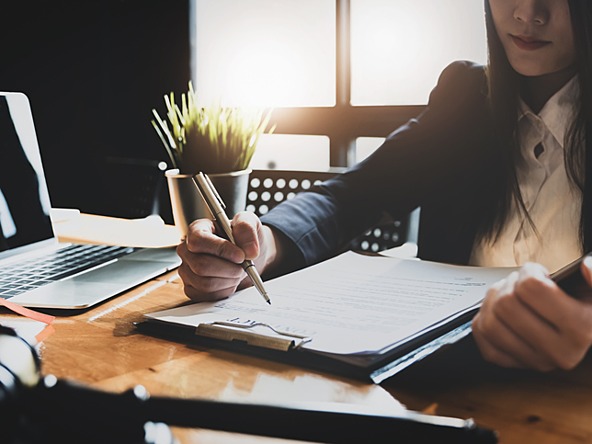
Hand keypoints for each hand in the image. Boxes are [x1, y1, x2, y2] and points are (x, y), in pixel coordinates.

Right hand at [176, 211, 277, 301]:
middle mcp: (187, 250)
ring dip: (229, 280)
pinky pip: (207, 296)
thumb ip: (247, 229)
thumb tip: (249, 250)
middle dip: (229, 269)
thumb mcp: (249, 222)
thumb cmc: (243, 238)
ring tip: (238, 271)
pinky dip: (225, 290)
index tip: (240, 255)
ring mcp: (187, 271)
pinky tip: (230, 280)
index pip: (198, 240)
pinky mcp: (192, 289)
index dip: (220, 249)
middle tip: (244, 266)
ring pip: (205, 283)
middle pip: (201, 266)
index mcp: (197, 230)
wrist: (247, 255)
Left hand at [472, 259, 591, 370]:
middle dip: (509, 284)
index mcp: (580, 329)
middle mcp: (558, 352)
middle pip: (505, 304)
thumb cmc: (585, 306)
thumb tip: (585, 266)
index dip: (529, 271)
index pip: (530, 287)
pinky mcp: (513, 364)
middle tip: (521, 283)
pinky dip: (483, 318)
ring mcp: (533, 361)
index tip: (538, 273)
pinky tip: (499, 312)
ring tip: (509, 294)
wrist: (584, 331)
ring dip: (493, 300)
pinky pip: (481, 335)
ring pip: (489, 322)